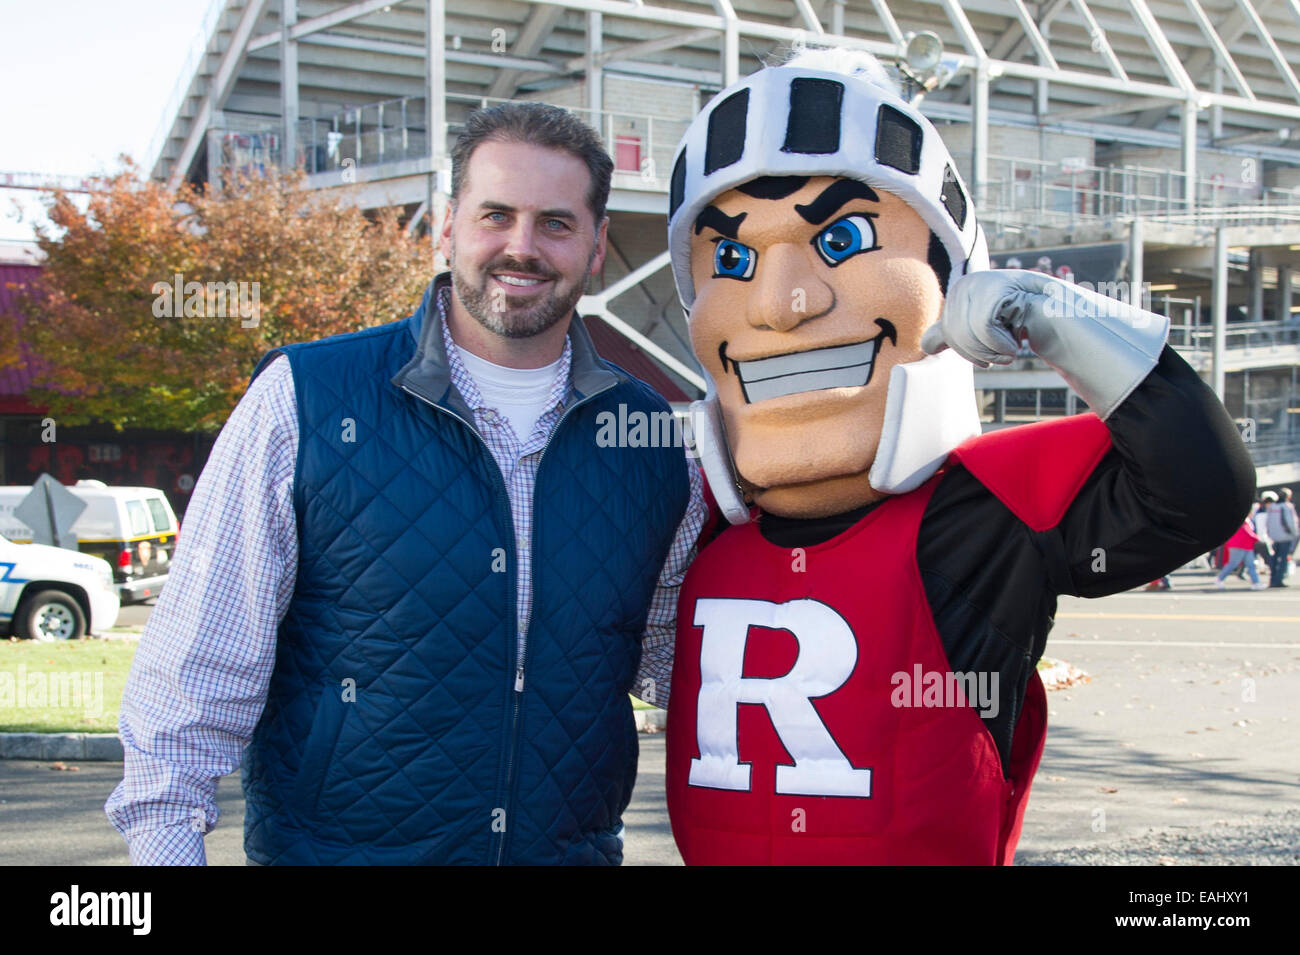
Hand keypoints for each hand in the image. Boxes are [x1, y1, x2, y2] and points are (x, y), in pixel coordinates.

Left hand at [921, 269, 1054, 367]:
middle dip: (980, 353)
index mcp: (955, 295)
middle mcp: (962, 286)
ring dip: (993, 352)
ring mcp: (977, 284)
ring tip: (1011, 347)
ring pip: (965, 335)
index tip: (987, 353)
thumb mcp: (980, 328)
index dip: (966, 352)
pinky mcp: (993, 289)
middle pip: (952, 337)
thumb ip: (955, 333)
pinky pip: (983, 329)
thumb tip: (926, 346)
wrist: (1059, 314)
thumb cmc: (1020, 322)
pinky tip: (1017, 340)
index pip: (937, 339)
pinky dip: (1001, 344)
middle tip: (1003, 351)